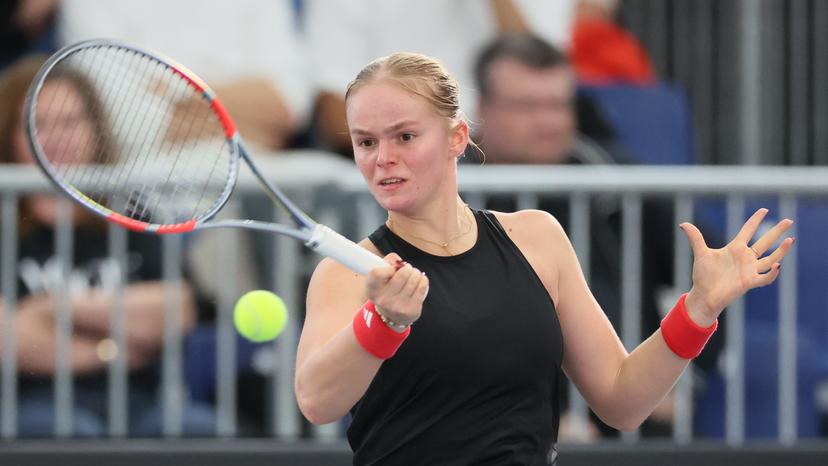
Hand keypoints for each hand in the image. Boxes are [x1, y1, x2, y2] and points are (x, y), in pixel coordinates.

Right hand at [365, 253, 428, 329]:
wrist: (392, 316)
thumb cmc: (388, 289)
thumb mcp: (382, 277)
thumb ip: (388, 262)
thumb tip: (399, 261)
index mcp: (372, 290)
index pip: (377, 273)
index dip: (388, 268)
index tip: (393, 269)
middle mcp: (383, 300)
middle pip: (402, 274)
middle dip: (408, 268)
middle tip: (408, 269)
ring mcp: (397, 307)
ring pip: (413, 280)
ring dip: (416, 273)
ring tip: (414, 274)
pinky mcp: (411, 311)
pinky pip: (421, 288)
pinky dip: (423, 280)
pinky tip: (421, 280)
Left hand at [681, 208, 793, 325]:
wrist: (703, 295)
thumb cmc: (703, 275)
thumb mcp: (700, 253)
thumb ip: (695, 237)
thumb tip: (683, 223)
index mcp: (734, 248)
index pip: (747, 230)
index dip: (755, 220)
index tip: (764, 209)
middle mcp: (745, 258)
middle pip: (764, 242)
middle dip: (776, 231)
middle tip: (789, 220)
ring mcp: (749, 270)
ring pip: (770, 259)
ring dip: (781, 251)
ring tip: (791, 240)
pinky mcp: (749, 282)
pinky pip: (765, 277)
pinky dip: (772, 272)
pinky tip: (778, 265)